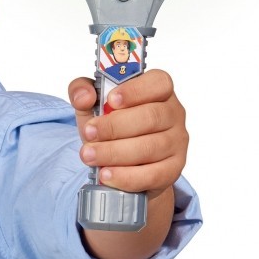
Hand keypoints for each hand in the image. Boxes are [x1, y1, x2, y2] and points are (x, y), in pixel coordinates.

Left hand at [68, 69, 188, 196]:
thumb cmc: (110, 125)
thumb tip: (84, 97)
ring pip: (150, 147)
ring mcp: (177, 142)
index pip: (158, 82)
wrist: (119, 160)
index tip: (110, 100)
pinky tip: (106, 174)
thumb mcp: (91, 103)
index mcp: (158, 90)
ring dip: (114, 153)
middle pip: (151, 117)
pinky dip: (126, 176)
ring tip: (89, 155)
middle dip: (114, 127)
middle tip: (89, 134)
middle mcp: (173, 113)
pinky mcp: (173, 169)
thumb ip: (82, 91)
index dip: (135, 90)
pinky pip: (153, 175)